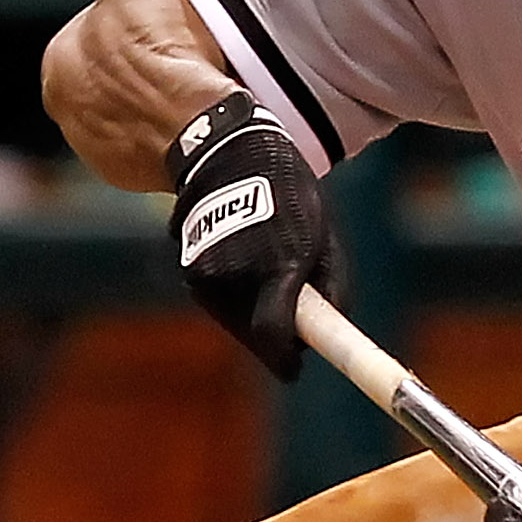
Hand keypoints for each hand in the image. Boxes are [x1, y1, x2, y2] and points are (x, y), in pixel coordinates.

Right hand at [167, 89, 338, 381]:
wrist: (226, 152)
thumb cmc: (288, 190)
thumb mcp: (323, 233)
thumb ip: (331, 285)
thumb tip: (331, 327)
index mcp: (277, 265)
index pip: (273, 335)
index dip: (285, 358)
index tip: (294, 368)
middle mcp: (236, 275)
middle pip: (253, 335)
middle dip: (273, 334)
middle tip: (292, 314)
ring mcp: (206, 275)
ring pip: (235, 321)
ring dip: (252, 315)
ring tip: (266, 274)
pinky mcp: (189, 272)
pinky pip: (218, 302)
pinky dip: (234, 297)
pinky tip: (243, 264)